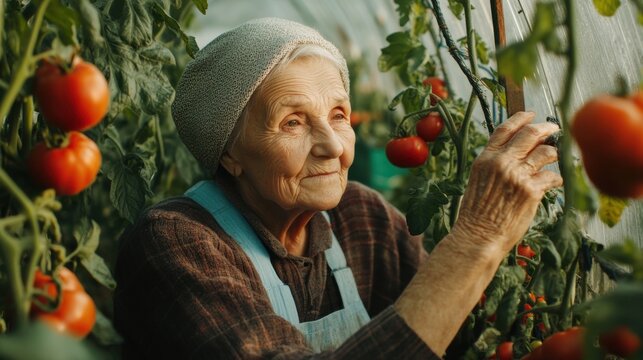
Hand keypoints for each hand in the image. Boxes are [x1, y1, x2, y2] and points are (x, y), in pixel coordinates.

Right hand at [453, 111, 562, 253]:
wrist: (478, 236)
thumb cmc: (476, 214)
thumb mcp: (478, 181)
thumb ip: (494, 164)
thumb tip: (515, 153)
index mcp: (485, 159)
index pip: (505, 129)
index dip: (521, 118)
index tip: (531, 115)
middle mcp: (501, 162)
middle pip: (529, 134)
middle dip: (546, 128)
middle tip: (554, 128)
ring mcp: (517, 175)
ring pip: (545, 153)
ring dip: (553, 153)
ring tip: (554, 157)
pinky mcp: (531, 190)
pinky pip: (551, 177)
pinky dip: (555, 179)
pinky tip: (554, 183)